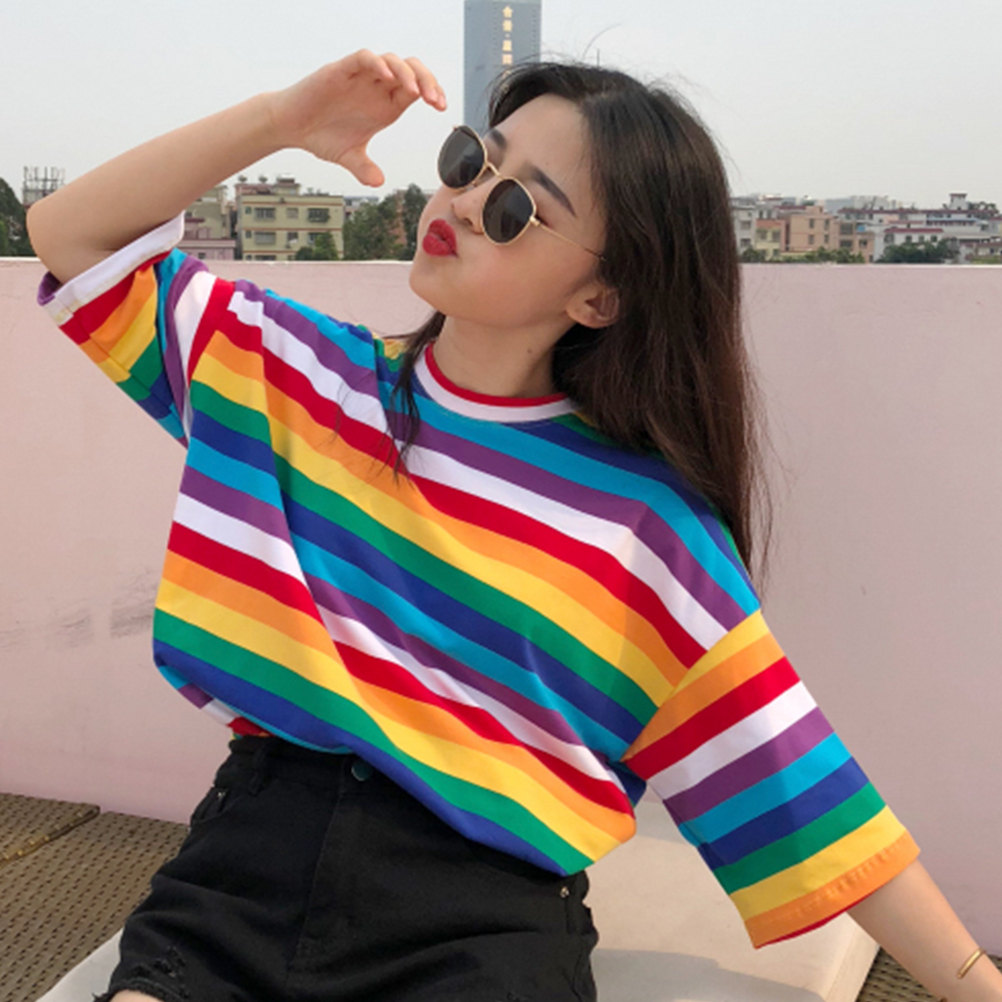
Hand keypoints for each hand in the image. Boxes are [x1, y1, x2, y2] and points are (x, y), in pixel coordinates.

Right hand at [267, 50, 446, 186]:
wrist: (290, 126)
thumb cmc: (320, 135)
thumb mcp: (348, 157)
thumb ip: (364, 169)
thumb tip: (378, 182)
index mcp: (384, 104)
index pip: (416, 89)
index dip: (432, 92)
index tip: (442, 107)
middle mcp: (375, 87)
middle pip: (410, 70)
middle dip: (428, 81)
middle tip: (436, 100)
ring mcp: (359, 77)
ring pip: (391, 61)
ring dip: (407, 73)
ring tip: (415, 91)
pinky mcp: (340, 71)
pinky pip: (363, 59)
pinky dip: (377, 64)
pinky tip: (386, 76)